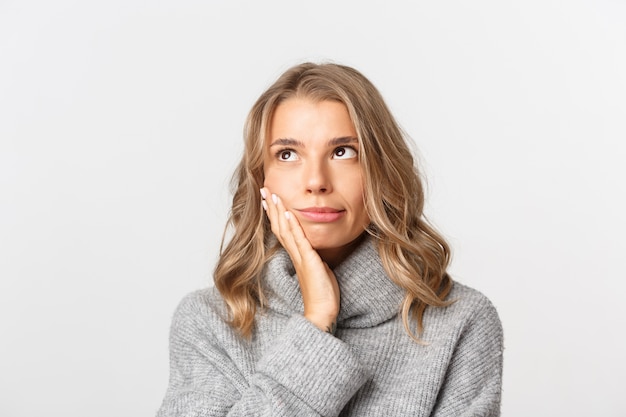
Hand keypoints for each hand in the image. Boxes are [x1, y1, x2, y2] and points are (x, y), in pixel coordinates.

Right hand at [261, 187, 339, 333]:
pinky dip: (293, 226)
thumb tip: (315, 250)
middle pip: (279, 226)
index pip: (282, 230)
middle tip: (265, 190)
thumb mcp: (319, 269)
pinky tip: (289, 213)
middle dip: (272, 207)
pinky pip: (299, 241)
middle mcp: (295, 255)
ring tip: (273, 195)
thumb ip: (314, 257)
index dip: (275, 214)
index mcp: (297, 255)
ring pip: (286, 230)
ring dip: (279, 211)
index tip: (269, 200)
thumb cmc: (322, 294)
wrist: (322, 313)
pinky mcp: (309, 261)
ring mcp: (300, 257)